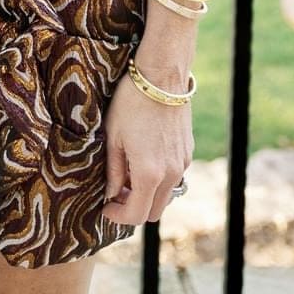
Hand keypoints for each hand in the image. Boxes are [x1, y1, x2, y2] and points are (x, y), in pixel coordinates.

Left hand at [101, 66, 192, 225]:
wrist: (162, 76)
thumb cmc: (131, 103)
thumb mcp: (113, 136)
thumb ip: (113, 170)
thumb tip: (110, 194)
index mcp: (149, 173)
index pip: (136, 214)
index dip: (118, 217)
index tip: (105, 208)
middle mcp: (171, 174)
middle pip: (153, 212)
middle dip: (133, 208)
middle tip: (115, 192)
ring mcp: (182, 163)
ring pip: (166, 196)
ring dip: (147, 194)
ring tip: (127, 174)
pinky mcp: (188, 152)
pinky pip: (174, 178)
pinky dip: (158, 179)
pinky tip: (143, 159)